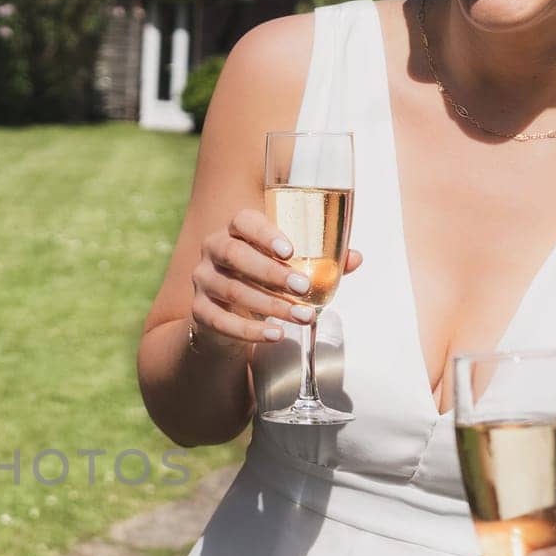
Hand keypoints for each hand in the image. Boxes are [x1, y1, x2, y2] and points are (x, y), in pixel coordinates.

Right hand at [189, 208, 362, 346]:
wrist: (229, 315)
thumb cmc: (264, 281)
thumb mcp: (288, 268)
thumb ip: (319, 261)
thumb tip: (355, 258)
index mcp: (235, 230)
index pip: (243, 221)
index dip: (265, 233)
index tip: (290, 251)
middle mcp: (213, 250)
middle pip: (236, 255)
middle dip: (272, 273)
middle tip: (304, 288)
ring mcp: (203, 280)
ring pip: (232, 290)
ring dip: (270, 305)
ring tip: (302, 316)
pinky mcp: (200, 310)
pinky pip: (221, 321)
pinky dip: (249, 331)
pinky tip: (275, 334)